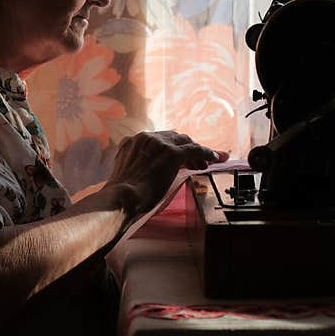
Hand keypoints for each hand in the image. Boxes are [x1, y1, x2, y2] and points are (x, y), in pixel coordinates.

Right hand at [105, 130, 228, 216]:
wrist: (122, 198)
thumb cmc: (120, 195)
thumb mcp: (125, 173)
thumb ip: (135, 166)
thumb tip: (144, 175)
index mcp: (132, 142)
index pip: (157, 140)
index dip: (170, 148)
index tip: (179, 158)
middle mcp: (146, 138)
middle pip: (172, 138)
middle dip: (185, 148)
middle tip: (195, 162)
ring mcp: (160, 144)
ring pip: (185, 142)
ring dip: (196, 152)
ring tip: (205, 163)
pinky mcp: (173, 153)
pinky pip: (195, 150)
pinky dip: (206, 153)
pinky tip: (214, 159)